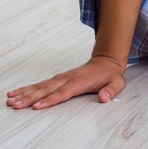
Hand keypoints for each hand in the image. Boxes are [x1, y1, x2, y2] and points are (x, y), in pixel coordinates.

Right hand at [6, 56, 126, 109]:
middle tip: (15, 105)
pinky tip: (16, 93)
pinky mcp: (57, 78)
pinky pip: (41, 84)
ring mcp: (61, 78)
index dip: (50, 100)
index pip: (63, 93)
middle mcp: (67, 79)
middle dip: (30, 98)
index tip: (37, 106)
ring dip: (25, 93)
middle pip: (46, 90)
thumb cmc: (110, 74)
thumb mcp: (117, 82)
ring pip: (40, 86)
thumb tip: (104, 98)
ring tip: (10, 100)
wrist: (107, 61)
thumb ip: (111, 90)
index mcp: (80, 82)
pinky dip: (27, 88)